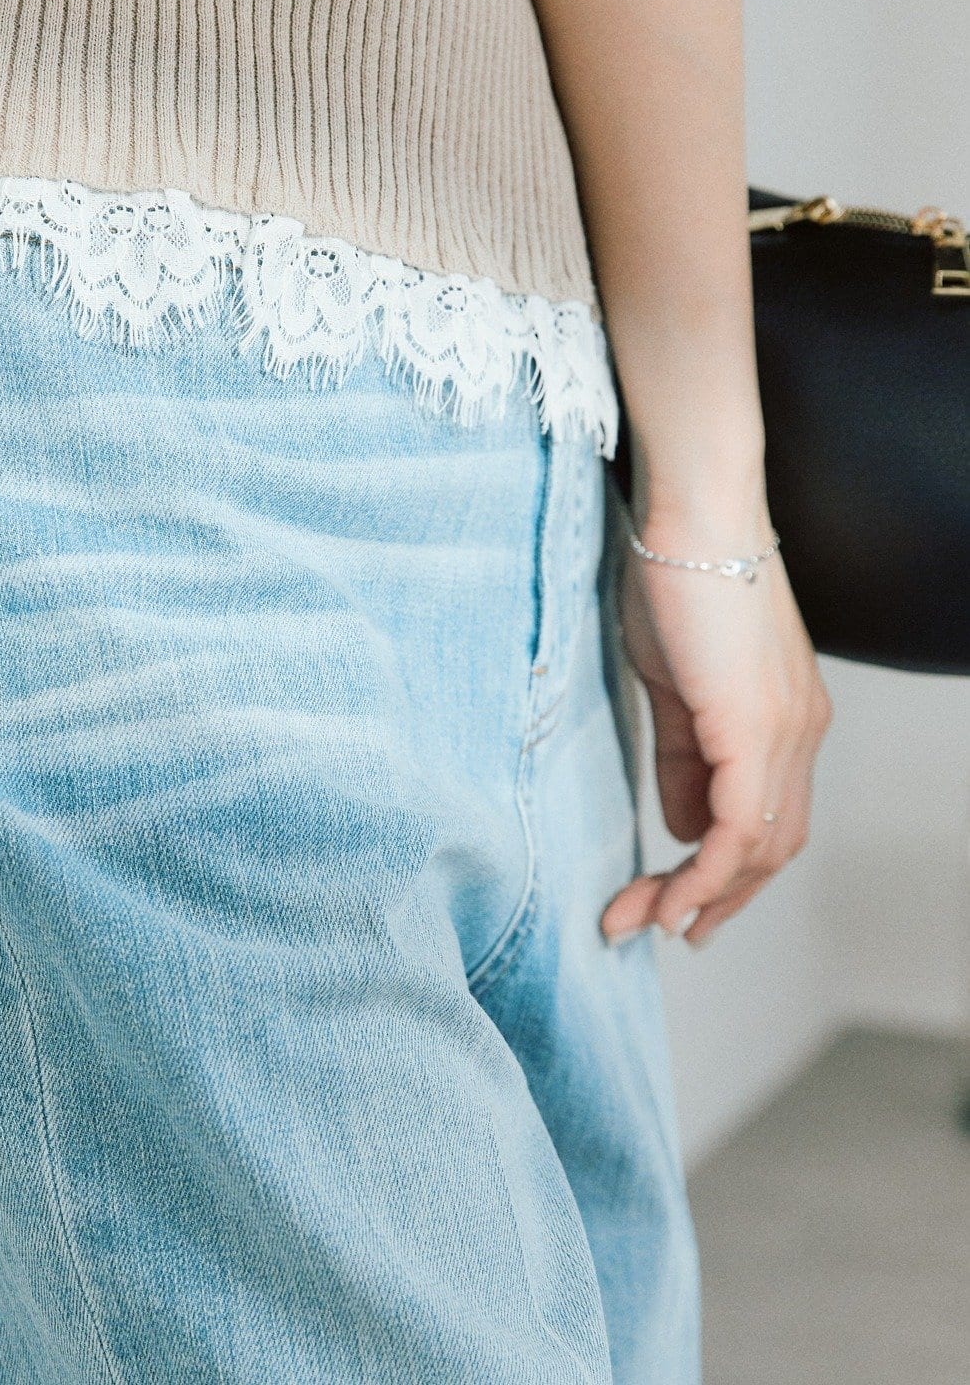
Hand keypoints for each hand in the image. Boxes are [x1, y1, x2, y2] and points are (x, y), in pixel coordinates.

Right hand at [602, 502, 831, 948]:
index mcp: (786, 721)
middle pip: (774, 850)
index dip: (723, 874)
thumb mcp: (671, 683)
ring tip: (642, 919)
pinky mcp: (755, 727)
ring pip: (760, 849)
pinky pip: (740, 828)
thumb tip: (682, 824)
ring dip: (701, 896)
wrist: (693, 517)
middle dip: (714, 900)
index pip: (769, 822)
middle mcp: (801, 734)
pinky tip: (670, 897)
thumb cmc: (675, 579)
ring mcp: (785, 733)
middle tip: (653, 927)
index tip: (672, 904)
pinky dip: (706, 873)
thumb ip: (683, 755)